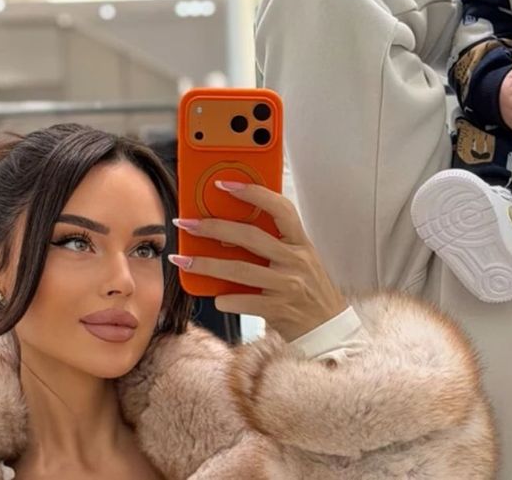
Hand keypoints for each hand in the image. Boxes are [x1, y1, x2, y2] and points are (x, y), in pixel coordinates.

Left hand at [169, 182, 347, 341]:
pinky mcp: (278, 309)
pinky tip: (214, 297)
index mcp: (301, 243)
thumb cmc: (309, 290)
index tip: (224, 185)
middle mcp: (295, 260)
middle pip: (250, 236)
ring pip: (240, 270)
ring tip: (182, 260)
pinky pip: (245, 301)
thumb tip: (230, 230)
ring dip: (206, 264)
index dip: (253, 193)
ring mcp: (288, 285)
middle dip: (213, 227)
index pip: (280, 208)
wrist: (329, 327)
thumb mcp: (302, 260)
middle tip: (187, 223)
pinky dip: (226, 299)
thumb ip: (276, 244)